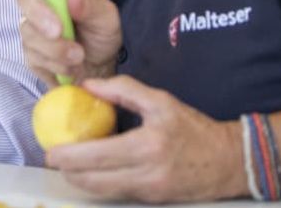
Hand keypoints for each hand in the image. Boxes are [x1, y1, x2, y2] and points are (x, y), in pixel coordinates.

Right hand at [13, 0, 120, 86]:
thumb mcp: (106, 19)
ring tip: (79, 56)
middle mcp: (42, 2)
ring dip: (56, 48)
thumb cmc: (101, 35)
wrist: (99, 69)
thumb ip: (91, 6)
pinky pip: (34, 57)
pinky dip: (55, 64)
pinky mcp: (30, 53)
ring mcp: (32, 28)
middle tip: (58, 31)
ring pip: (29, 32)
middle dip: (39, 14)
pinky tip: (70, 66)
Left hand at [47, 76, 247, 202]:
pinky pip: (117, 193)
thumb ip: (123, 90)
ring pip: (102, 192)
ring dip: (80, 181)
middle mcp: (146, 173)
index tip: (51, 150)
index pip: (97, 156)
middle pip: (94, 180)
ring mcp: (149, 191)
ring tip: (67, 167)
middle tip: (53, 159)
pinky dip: (100, 184)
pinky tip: (92, 172)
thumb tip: (88, 85)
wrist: (229, 162)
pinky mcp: (152, 200)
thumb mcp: (161, 101)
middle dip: (68, 172)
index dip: (69, 157)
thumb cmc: (194, 128)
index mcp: (147, 146)